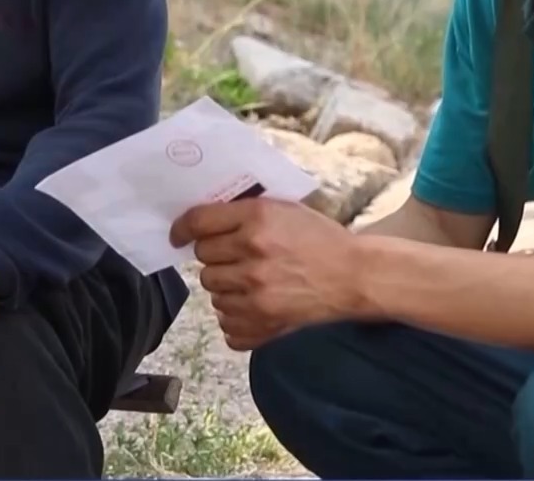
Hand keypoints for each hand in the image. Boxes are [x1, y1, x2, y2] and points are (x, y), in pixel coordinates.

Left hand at [170, 197, 362, 350]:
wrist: (355, 276)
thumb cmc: (321, 239)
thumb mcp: (285, 210)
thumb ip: (245, 212)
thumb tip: (203, 222)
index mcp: (257, 219)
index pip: (198, 222)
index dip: (182, 229)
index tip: (178, 236)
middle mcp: (251, 254)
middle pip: (203, 259)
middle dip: (217, 257)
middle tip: (238, 257)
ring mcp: (256, 292)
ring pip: (212, 291)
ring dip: (226, 286)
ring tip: (252, 282)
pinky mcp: (263, 322)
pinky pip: (226, 324)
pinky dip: (235, 317)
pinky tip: (254, 306)